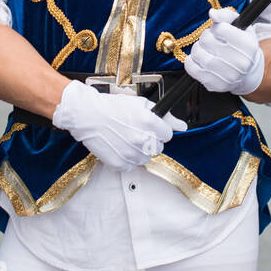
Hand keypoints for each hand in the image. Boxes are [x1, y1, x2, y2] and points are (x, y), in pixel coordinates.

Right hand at [51, 80, 185, 170]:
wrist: (88, 115)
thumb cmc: (112, 107)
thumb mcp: (140, 105)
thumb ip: (165, 117)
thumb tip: (182, 126)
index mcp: (149, 123)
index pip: (167, 135)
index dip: (159, 130)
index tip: (151, 128)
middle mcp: (141, 139)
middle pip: (157, 148)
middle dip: (150, 141)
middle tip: (136, 132)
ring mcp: (130, 153)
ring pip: (145, 158)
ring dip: (139, 151)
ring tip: (126, 139)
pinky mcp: (119, 163)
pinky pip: (131, 166)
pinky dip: (126, 159)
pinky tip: (119, 146)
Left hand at [183, 8, 264, 96]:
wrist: (247, 73)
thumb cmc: (240, 45)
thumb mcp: (239, 26)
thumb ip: (226, 15)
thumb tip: (212, 13)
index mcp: (248, 45)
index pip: (221, 28)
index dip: (216, 28)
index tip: (220, 32)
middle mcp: (240, 63)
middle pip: (207, 40)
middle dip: (205, 36)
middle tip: (211, 40)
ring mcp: (227, 76)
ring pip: (198, 54)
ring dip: (197, 48)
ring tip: (206, 49)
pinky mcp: (214, 85)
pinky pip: (191, 68)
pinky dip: (191, 61)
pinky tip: (201, 60)